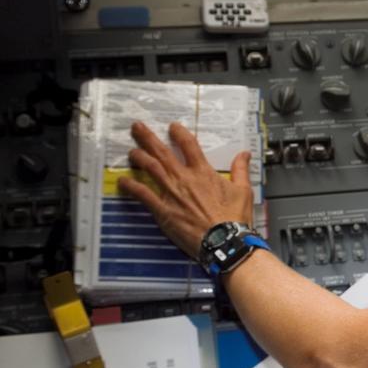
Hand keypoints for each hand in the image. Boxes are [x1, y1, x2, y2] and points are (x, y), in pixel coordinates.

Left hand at [117, 121, 253, 258]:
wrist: (224, 240)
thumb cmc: (234, 217)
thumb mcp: (244, 190)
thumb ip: (241, 170)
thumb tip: (244, 154)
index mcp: (203, 172)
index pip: (189, 145)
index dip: (179, 133)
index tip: (172, 126)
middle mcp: (184, 179)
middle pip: (163, 152)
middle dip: (148, 138)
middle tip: (137, 126)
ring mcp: (171, 194)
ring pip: (150, 169)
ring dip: (139, 157)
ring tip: (131, 151)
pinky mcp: (163, 210)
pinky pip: (143, 194)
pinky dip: (131, 186)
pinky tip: (122, 181)